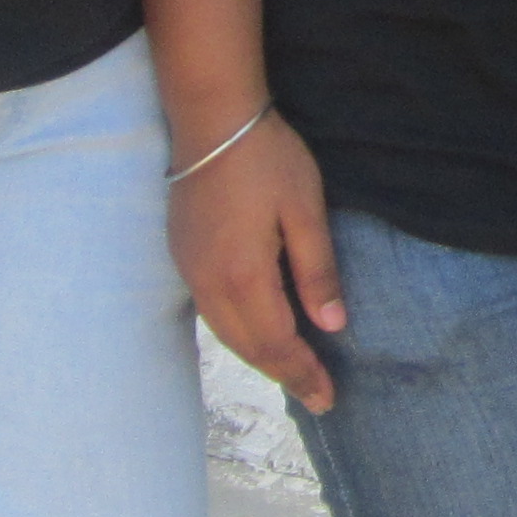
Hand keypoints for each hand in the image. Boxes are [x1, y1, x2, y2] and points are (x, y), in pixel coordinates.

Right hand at [171, 116, 346, 412]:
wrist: (212, 118)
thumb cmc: (266, 158)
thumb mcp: (305, 209)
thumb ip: (317, 270)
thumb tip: (333, 326)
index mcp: (243, 276)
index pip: (277, 343)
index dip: (303, 374)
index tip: (328, 398)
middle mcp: (210, 283)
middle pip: (248, 347)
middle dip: (284, 375)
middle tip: (317, 396)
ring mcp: (190, 271)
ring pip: (226, 334)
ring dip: (259, 358)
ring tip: (292, 373)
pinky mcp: (183, 256)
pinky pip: (212, 313)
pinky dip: (239, 334)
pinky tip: (258, 333)